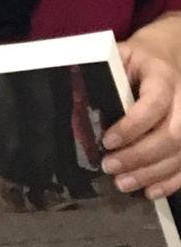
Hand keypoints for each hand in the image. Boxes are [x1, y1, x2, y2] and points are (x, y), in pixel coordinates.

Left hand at [104, 19, 180, 198]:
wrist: (166, 57)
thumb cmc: (135, 59)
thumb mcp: (119, 56)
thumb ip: (104, 73)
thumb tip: (76, 95)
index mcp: (162, 75)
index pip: (154, 104)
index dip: (132, 126)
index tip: (107, 140)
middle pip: (173, 134)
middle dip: (140, 155)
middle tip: (109, 167)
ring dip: (152, 173)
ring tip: (122, 183)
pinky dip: (170, 182)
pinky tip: (149, 191)